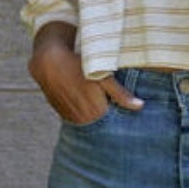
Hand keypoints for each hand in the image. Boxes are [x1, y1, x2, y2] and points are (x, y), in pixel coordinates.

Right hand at [28, 23, 142, 122]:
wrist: (49, 63)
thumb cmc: (79, 67)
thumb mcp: (104, 77)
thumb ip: (121, 94)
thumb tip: (140, 106)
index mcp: (97, 113)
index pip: (115, 123)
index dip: (120, 116)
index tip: (124, 110)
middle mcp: (83, 120)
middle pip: (102, 125)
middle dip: (109, 117)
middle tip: (108, 101)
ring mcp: (72, 120)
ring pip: (90, 123)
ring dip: (95, 116)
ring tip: (93, 99)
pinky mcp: (63, 116)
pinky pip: (78, 120)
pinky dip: (83, 114)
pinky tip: (83, 100)